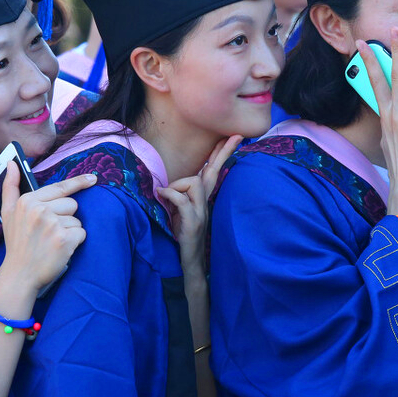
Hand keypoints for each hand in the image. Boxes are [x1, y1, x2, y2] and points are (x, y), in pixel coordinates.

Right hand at [0, 162, 94, 293]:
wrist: (19, 274)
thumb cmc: (17, 243)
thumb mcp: (8, 213)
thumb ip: (10, 187)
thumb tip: (12, 163)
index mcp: (27, 201)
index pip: (60, 187)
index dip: (78, 183)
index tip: (93, 179)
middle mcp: (39, 210)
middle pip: (72, 204)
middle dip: (65, 217)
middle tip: (48, 232)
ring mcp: (52, 225)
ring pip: (78, 220)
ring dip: (69, 231)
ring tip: (52, 241)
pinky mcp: (64, 239)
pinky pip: (82, 233)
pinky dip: (75, 242)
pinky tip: (60, 249)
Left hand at [158, 135, 241, 276]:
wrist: (190, 261)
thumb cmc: (183, 234)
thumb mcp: (181, 211)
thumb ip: (180, 196)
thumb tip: (168, 184)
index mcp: (204, 197)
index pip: (214, 170)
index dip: (222, 153)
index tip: (234, 136)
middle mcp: (206, 202)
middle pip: (215, 170)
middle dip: (223, 152)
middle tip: (236, 135)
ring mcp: (202, 211)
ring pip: (193, 183)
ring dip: (176, 186)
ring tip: (165, 196)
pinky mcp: (194, 222)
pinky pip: (181, 199)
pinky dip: (169, 195)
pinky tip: (160, 196)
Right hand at [356, 29, 397, 214]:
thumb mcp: (389, 139)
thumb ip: (392, 122)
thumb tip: (396, 113)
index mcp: (386, 115)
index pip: (374, 82)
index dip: (369, 60)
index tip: (363, 43)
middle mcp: (395, 114)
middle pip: (396, 73)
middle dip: (397, 49)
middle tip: (396, 30)